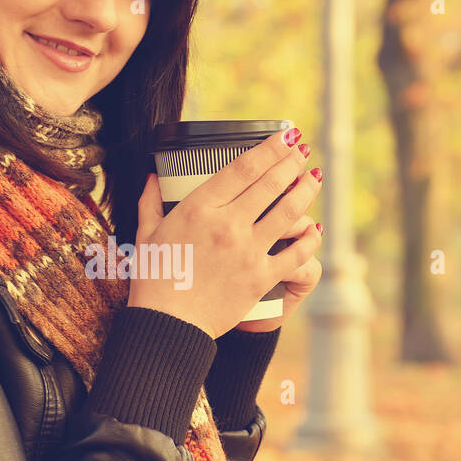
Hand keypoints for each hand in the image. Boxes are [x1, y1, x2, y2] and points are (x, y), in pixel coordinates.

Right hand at [127, 126, 322, 338]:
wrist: (168, 324)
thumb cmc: (153, 279)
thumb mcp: (147, 234)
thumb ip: (150, 202)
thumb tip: (153, 176)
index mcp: (199, 208)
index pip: (243, 168)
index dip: (269, 148)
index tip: (284, 135)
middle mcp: (227, 225)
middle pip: (270, 184)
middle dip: (291, 161)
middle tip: (302, 149)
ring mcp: (247, 251)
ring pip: (288, 212)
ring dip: (306, 191)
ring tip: (314, 177)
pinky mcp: (261, 277)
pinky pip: (295, 253)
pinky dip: (309, 239)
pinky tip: (313, 228)